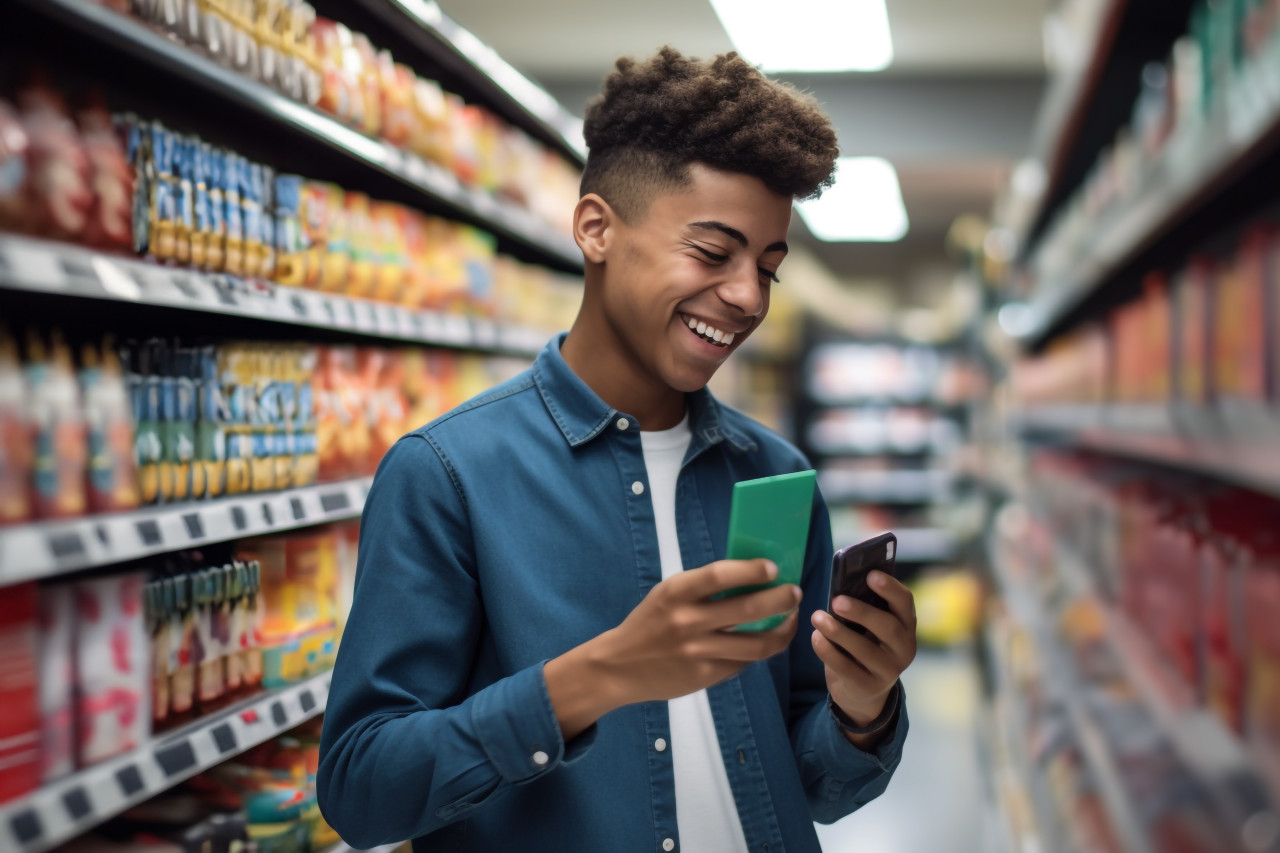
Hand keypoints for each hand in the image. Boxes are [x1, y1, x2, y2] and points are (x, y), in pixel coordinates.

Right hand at [545, 559, 800, 738]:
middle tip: (794, 592)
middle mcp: (688, 621)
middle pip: (748, 610)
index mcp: (676, 592)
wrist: (619, 666)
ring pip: (757, 644)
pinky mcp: (705, 676)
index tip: (773, 568)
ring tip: (791, 618)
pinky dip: (760, 649)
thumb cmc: (650, 623)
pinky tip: (767, 639)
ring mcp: (698, 652)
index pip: (720, 575)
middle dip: (781, 600)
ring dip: (782, 630)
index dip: (752, 570)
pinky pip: (744, 662)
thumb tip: (752, 576)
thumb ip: (704, 588)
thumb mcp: (668, 595)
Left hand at [810, 571, 915, 741]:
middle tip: (836, 601)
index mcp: (906, 625)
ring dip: (838, 631)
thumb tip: (840, 586)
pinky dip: (828, 651)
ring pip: (864, 649)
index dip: (890, 587)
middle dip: (861, 612)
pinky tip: (815, 638)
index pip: (905, 602)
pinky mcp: (868, 687)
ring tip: (817, 617)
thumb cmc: (864, 644)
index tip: (870, 575)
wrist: (863, 690)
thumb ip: (863, 607)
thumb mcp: (869, 627)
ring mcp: (889, 671)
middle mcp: (904, 648)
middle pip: (888, 627)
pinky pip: (846, 668)